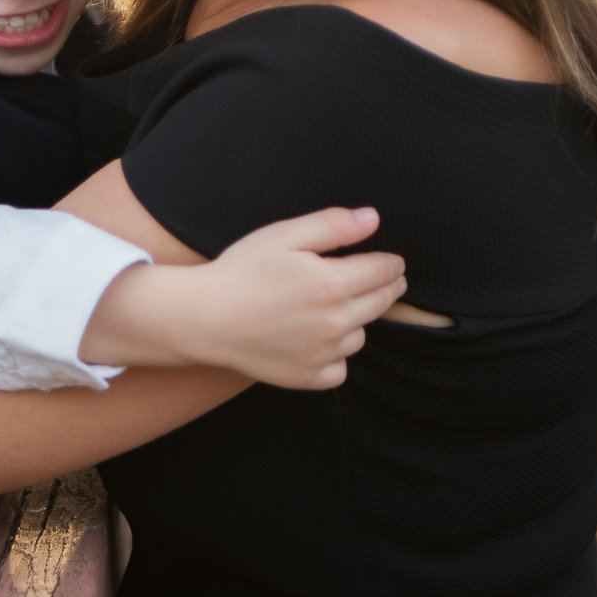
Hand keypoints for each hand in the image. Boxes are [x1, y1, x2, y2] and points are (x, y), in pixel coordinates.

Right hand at [80, 207, 405, 388]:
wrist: (204, 318)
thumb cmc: (241, 271)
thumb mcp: (284, 235)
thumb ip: (333, 225)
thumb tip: (373, 219)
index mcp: (333, 284)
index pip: (384, 271)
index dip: (392, 262)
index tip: (392, 260)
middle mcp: (335, 323)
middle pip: (382, 303)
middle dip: (387, 287)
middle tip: (380, 278)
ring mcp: (324, 354)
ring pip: (362, 335)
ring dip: (358, 320)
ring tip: (333, 306)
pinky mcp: (309, 377)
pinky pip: (341, 366)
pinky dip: (336, 353)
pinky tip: (317, 338)